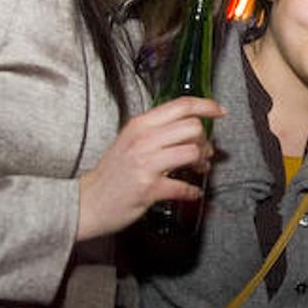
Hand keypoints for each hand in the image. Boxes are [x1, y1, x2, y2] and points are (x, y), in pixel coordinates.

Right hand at [76, 96, 222, 240]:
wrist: (86, 202)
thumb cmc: (112, 173)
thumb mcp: (130, 140)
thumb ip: (157, 130)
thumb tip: (189, 126)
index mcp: (140, 125)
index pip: (181, 105)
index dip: (206, 105)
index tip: (220, 111)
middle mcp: (143, 140)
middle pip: (192, 127)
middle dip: (204, 141)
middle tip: (203, 152)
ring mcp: (145, 164)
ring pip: (191, 151)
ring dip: (202, 162)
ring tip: (198, 169)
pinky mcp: (148, 188)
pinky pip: (183, 186)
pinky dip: (192, 191)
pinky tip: (192, 192)